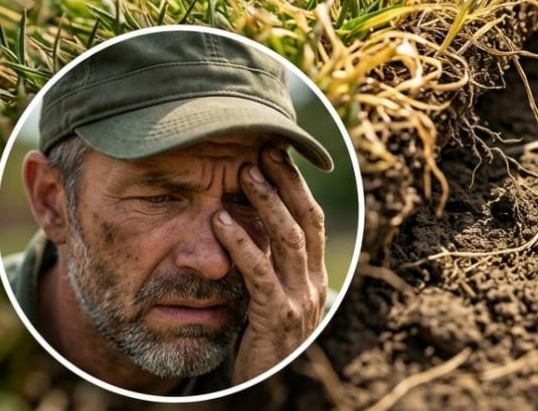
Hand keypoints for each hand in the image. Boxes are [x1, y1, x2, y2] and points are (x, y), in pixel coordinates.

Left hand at [212, 145, 327, 383]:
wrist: (266, 390)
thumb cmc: (260, 345)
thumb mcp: (271, 302)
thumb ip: (269, 269)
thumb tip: (252, 228)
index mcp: (315, 277)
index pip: (313, 220)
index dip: (297, 185)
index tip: (278, 154)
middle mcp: (315, 284)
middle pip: (308, 220)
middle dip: (287, 182)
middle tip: (264, 150)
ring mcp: (300, 301)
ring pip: (291, 240)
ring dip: (268, 203)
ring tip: (246, 173)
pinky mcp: (277, 317)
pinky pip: (260, 273)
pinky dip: (242, 243)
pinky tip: (222, 221)